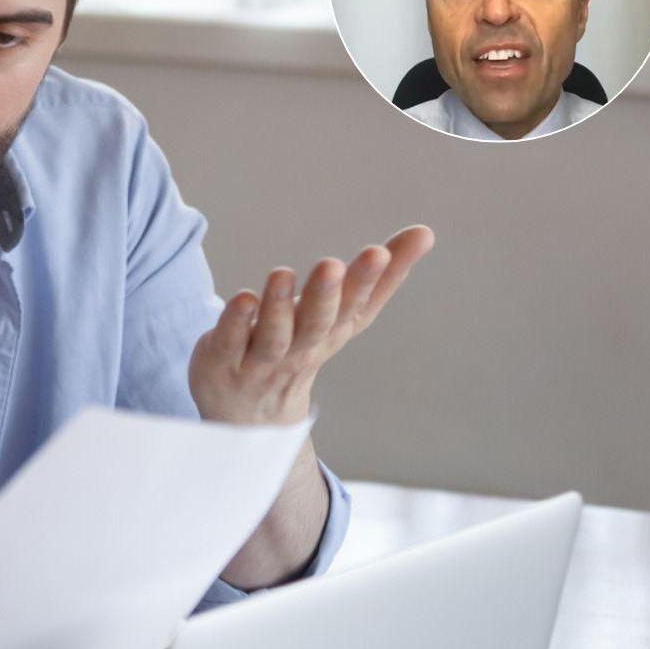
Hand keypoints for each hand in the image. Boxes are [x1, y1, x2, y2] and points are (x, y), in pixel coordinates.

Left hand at [189, 225, 433, 424]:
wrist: (250, 416)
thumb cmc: (301, 348)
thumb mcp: (342, 315)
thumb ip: (379, 277)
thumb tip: (426, 232)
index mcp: (333, 332)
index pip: (355, 307)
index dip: (369, 282)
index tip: (379, 251)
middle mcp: (301, 348)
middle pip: (316, 323)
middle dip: (325, 295)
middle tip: (332, 264)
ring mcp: (261, 360)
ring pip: (274, 336)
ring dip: (278, 306)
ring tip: (282, 273)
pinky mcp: (223, 361)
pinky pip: (231, 342)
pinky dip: (237, 323)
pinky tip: (242, 299)